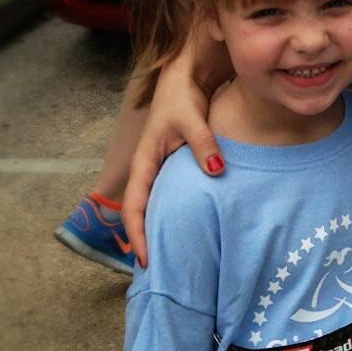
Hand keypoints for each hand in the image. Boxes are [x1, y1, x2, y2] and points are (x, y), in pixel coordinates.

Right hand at [123, 29, 223, 265]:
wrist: (183, 76)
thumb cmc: (182, 97)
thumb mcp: (192, 119)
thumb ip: (204, 145)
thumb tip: (217, 172)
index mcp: (145, 162)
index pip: (133, 207)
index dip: (137, 235)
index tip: (146, 261)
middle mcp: (148, 169)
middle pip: (140, 214)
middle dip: (146, 243)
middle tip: (160, 274)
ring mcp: (160, 169)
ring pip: (154, 207)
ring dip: (159, 231)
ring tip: (172, 260)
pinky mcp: (173, 166)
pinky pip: (168, 197)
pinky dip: (172, 215)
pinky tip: (188, 229)